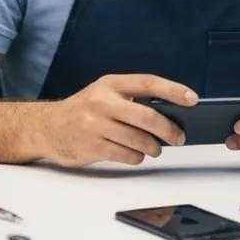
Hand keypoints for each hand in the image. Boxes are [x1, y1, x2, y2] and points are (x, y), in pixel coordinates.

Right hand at [37, 74, 192, 166]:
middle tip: (179, 137)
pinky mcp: (92, 146)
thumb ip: (131, 99)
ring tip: (155, 148)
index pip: (148, 83)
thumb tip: (169, 114)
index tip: (192, 99)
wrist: (47, 127)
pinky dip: (137, 157)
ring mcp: (96, 124)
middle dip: (169, 129)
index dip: (173, 90)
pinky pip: (127, 155)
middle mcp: (102, 101)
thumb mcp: (104, 93)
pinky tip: (135, 154)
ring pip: (139, 140)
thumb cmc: (83, 110)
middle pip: (147, 116)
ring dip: (153, 148)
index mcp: (110, 84)